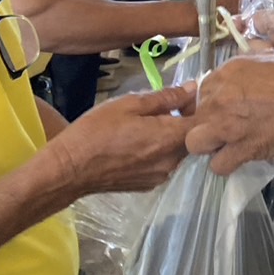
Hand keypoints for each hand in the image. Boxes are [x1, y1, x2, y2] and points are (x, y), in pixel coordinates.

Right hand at [53, 85, 195, 195]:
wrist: (69, 170)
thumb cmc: (97, 131)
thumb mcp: (130, 104)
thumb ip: (166, 97)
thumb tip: (193, 89)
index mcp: (170, 139)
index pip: (203, 123)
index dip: (199, 107)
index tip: (186, 96)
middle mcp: (171, 161)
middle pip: (191, 138)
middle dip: (184, 121)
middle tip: (164, 106)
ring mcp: (160, 176)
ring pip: (176, 151)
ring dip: (170, 137)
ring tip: (147, 124)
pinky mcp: (147, 185)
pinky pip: (163, 163)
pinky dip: (158, 151)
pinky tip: (137, 143)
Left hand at [185, 52, 273, 173]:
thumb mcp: (266, 57)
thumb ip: (243, 68)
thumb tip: (236, 78)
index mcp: (226, 72)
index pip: (200, 92)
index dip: (210, 104)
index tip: (224, 110)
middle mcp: (219, 97)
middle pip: (193, 118)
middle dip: (206, 124)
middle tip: (224, 128)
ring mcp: (227, 124)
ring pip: (195, 143)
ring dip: (209, 146)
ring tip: (226, 145)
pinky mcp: (240, 148)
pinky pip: (218, 165)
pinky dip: (227, 164)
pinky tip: (240, 157)